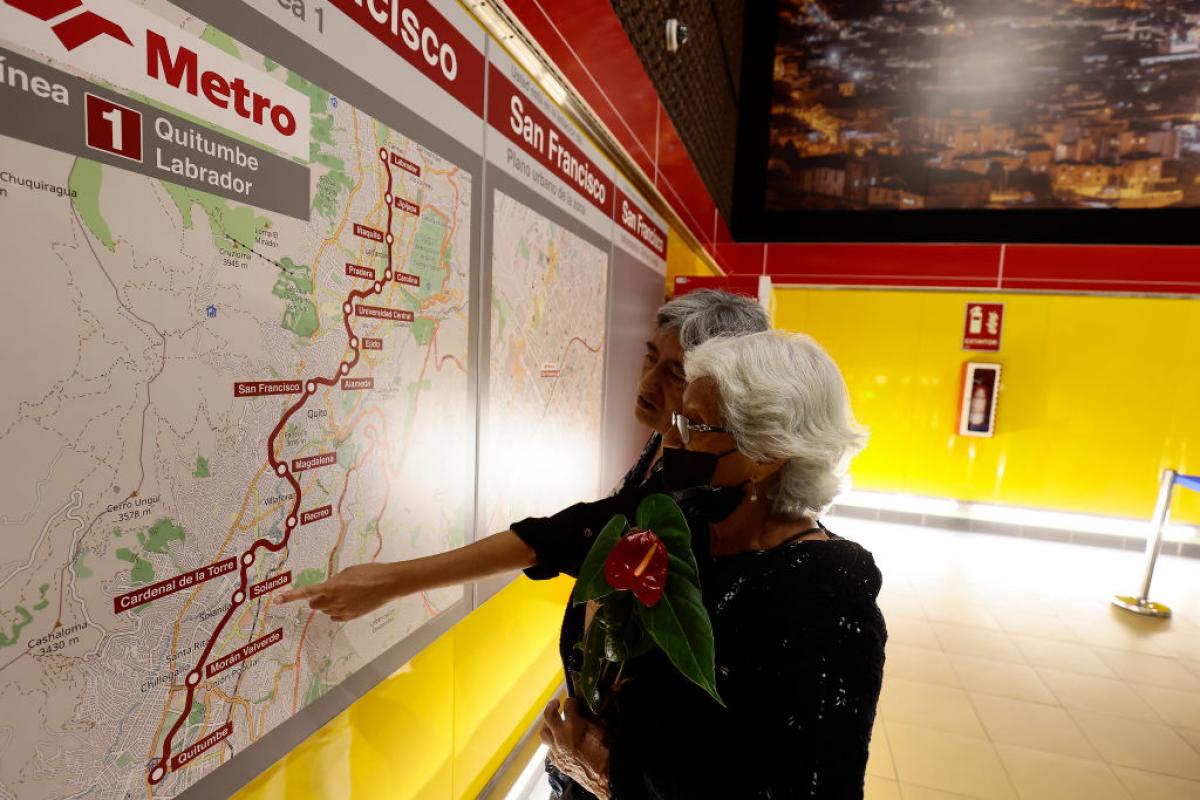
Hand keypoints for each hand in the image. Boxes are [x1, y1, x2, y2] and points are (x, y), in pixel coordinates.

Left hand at [277, 562, 407, 621]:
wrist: (388, 584)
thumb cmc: (369, 572)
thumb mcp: (348, 572)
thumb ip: (334, 581)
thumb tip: (329, 589)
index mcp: (331, 587)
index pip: (306, 592)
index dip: (290, 596)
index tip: (277, 600)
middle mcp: (334, 601)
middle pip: (314, 604)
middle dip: (316, 599)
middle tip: (327, 591)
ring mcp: (343, 611)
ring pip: (325, 611)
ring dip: (328, 604)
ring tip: (344, 594)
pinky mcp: (351, 617)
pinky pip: (336, 617)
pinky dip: (337, 611)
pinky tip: (348, 603)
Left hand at [541, 696, 611, 799]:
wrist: (604, 776)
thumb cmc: (606, 752)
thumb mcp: (601, 729)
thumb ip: (590, 718)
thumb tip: (587, 712)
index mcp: (573, 725)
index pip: (568, 705)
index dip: (571, 701)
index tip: (573, 700)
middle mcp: (560, 736)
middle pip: (548, 716)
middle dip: (551, 706)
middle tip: (556, 703)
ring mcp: (556, 750)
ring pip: (544, 733)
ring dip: (547, 726)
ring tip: (552, 722)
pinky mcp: (557, 762)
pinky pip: (549, 750)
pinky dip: (552, 744)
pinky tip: (557, 743)